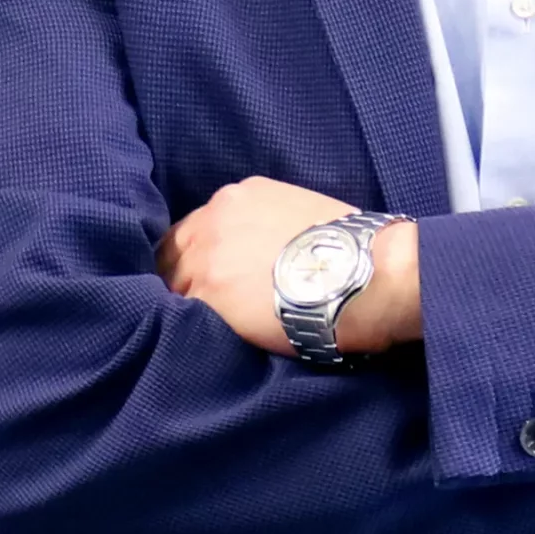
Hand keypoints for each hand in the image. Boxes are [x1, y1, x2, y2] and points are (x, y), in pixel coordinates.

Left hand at [155, 176, 379, 356]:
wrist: (360, 274)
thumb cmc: (345, 245)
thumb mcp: (299, 210)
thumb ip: (266, 221)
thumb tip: (261, 250)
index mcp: (237, 196)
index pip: (196, 226)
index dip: (198, 254)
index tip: (206, 273)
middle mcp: (214, 219)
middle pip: (175, 253)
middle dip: (184, 276)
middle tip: (200, 303)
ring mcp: (207, 259)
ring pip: (176, 285)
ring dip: (189, 304)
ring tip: (206, 325)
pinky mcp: (210, 297)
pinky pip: (185, 315)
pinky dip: (193, 326)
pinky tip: (208, 337)